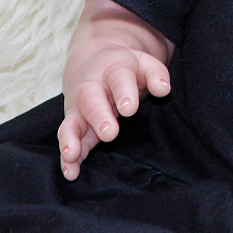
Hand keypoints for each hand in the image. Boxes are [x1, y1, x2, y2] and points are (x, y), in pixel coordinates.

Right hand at [57, 0, 172, 180]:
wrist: (94, 60)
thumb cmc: (126, 68)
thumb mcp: (144, 64)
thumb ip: (156, 75)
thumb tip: (164, 89)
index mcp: (114, 70)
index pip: (119, 79)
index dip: (124, 93)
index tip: (130, 109)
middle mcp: (92, 89)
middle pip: (92, 101)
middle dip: (99, 117)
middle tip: (109, 133)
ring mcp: (80, 108)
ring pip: (72, 122)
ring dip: (71, 139)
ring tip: (72, 155)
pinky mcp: (75, 126)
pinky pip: (68, 140)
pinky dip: (67, 157)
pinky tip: (71, 172)